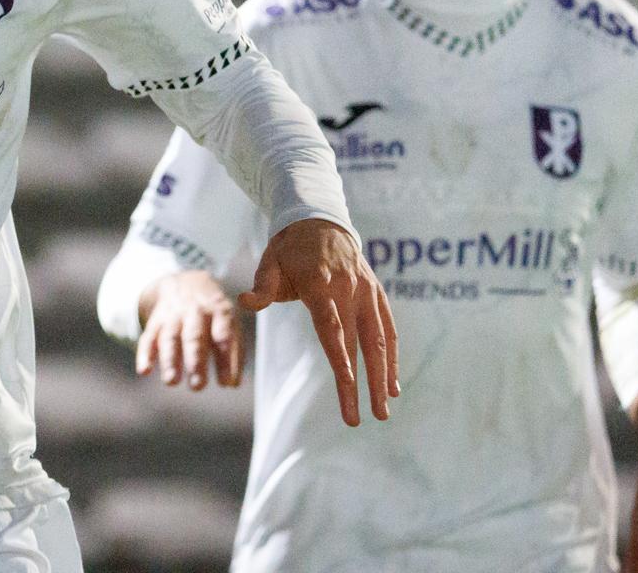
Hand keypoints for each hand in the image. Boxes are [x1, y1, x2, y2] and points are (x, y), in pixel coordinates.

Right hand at [136, 270, 242, 390]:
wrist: (184, 281)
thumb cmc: (213, 313)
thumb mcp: (230, 320)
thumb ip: (234, 350)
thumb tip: (233, 383)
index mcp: (219, 311)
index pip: (224, 336)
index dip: (226, 360)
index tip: (228, 383)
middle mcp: (195, 312)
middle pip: (194, 337)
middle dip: (195, 362)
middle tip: (198, 386)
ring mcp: (173, 316)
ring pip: (170, 338)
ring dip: (170, 360)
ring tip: (171, 382)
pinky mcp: (155, 322)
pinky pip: (148, 337)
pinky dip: (145, 354)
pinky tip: (144, 370)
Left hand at [240, 217, 398, 425]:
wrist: (319, 220)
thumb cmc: (288, 248)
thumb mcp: (269, 262)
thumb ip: (261, 286)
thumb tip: (244, 301)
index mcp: (319, 282)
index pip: (331, 325)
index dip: (340, 354)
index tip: (347, 383)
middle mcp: (348, 287)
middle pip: (358, 341)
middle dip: (362, 382)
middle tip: (364, 417)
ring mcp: (366, 290)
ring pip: (380, 339)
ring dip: (384, 375)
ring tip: (384, 408)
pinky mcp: (376, 293)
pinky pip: (388, 329)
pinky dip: (392, 357)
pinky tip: (393, 384)